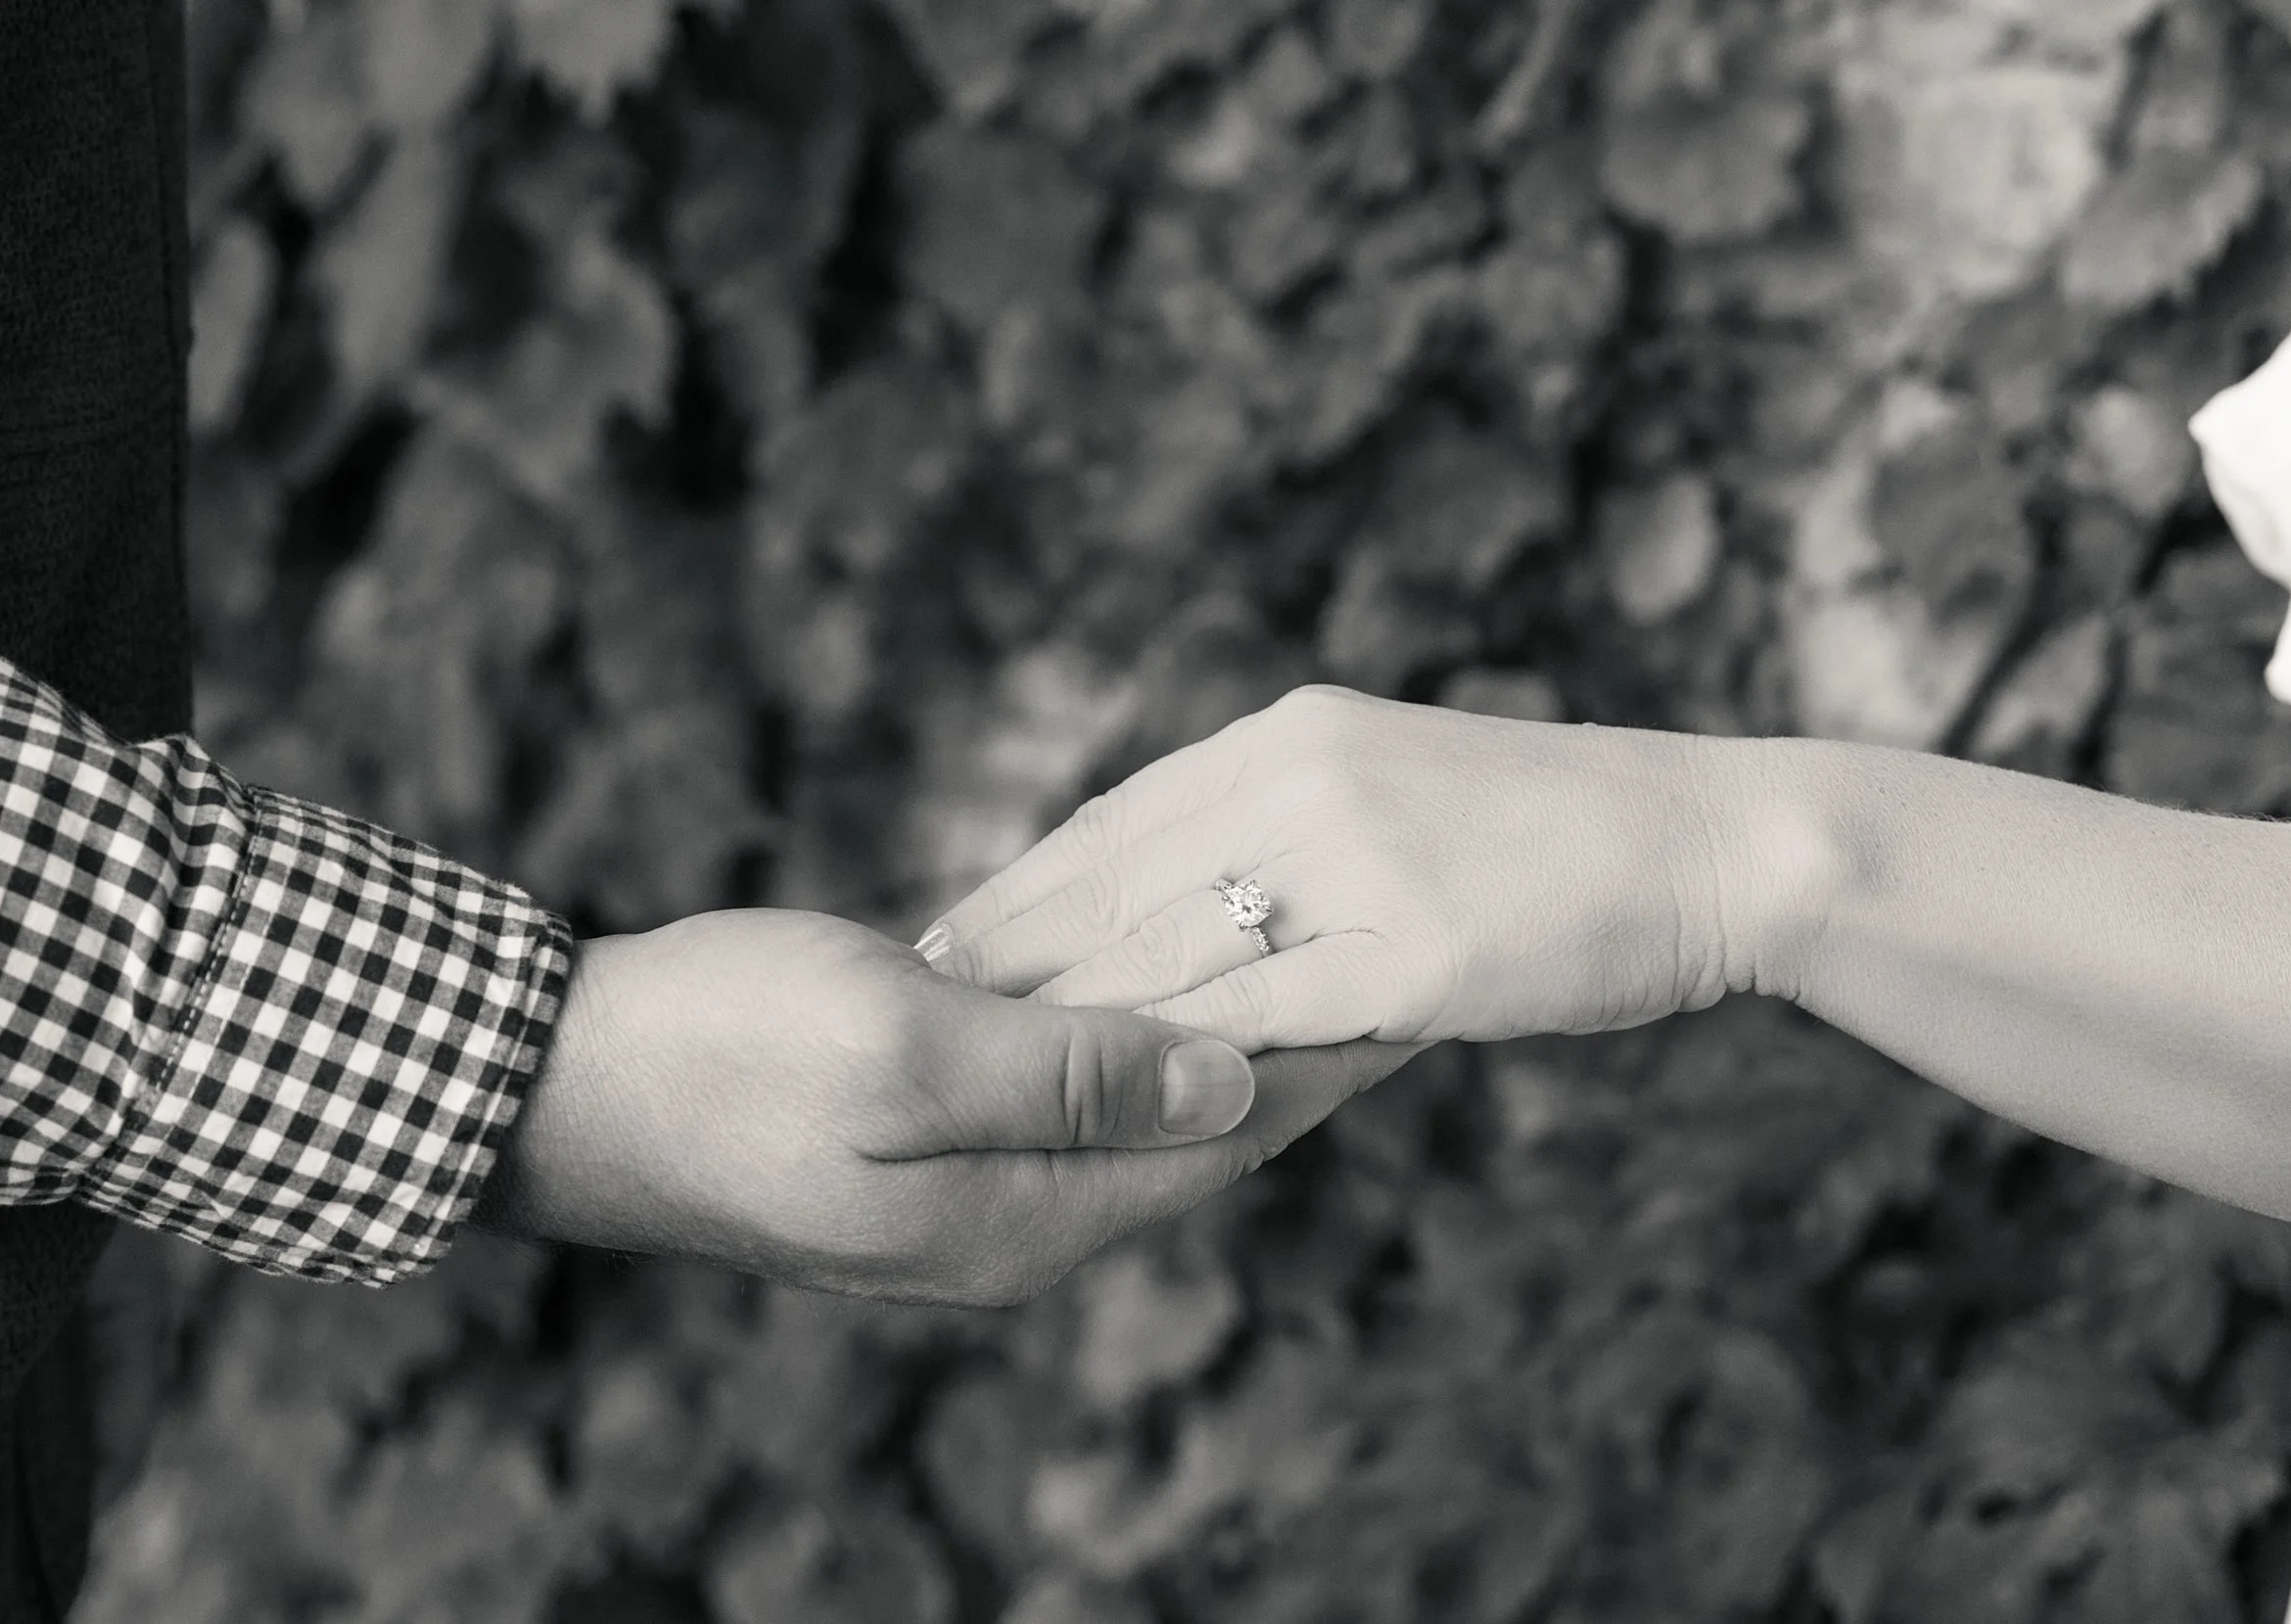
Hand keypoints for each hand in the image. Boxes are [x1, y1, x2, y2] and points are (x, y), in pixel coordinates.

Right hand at [476, 909, 1417, 1304]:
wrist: (559, 1082)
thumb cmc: (723, 1056)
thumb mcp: (908, 1055)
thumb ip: (1077, 1075)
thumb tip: (1230, 1078)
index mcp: (1025, 1217)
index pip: (1224, 1142)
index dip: (1324, 1057)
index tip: (1422, 979)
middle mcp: (1011, 1222)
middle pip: (1194, 1133)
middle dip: (1291, 1042)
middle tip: (1397, 951)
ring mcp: (961, 1185)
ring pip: (1129, 1104)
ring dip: (1212, 1029)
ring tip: (1306, 949)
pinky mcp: (916, 1136)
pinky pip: (1058, 1085)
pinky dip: (1123, 1023)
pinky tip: (1160, 966)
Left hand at [923, 686, 1749, 1050]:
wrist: (1713, 842)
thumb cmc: (1562, 831)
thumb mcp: (1403, 785)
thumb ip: (1294, 823)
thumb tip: (1191, 880)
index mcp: (1296, 735)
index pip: (1120, 814)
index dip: (1026, 881)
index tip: (947, 930)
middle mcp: (1306, 779)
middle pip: (1116, 877)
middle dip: (1013, 948)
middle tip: (919, 1002)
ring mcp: (1358, 866)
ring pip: (1172, 951)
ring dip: (1070, 1014)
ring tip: (986, 1061)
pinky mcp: (1412, 956)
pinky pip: (1266, 1017)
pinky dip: (1181, 1060)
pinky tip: (1116, 1099)